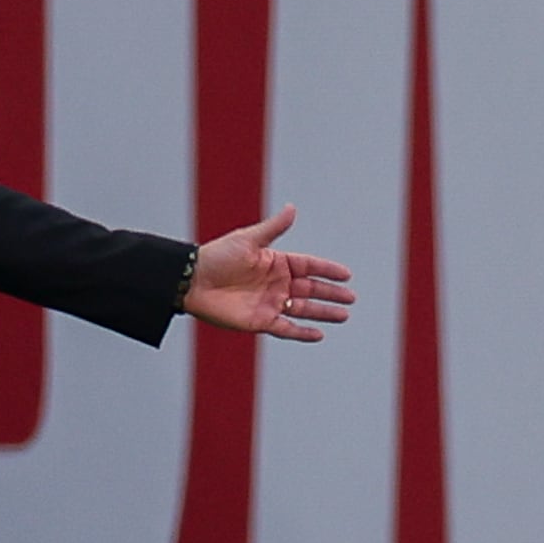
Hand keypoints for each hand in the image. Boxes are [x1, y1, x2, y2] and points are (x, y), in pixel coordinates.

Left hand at [184, 203, 355, 340]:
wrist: (192, 281)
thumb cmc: (217, 257)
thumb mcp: (248, 240)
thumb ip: (273, 228)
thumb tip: (292, 208)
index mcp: (276, 263)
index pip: (309, 266)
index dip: (328, 270)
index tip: (346, 274)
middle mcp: (276, 284)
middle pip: (311, 290)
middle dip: (331, 294)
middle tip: (351, 298)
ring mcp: (269, 303)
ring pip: (303, 310)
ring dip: (324, 313)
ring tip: (344, 316)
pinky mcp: (260, 322)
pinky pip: (286, 329)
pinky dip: (302, 333)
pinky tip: (319, 334)